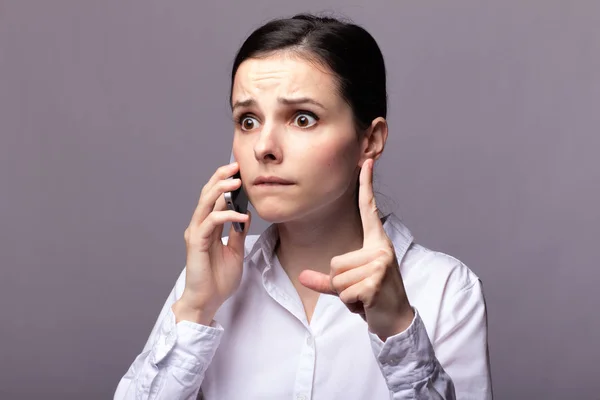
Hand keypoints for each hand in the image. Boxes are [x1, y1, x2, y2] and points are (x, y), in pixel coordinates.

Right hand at [173, 162, 251, 324]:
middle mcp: (199, 226)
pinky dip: (227, 216)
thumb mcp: (235, 251)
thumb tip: (246, 213)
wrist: (207, 301)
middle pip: (207, 193)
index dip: (224, 182)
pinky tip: (242, 216)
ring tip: (237, 181)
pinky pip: (212, 222)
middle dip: (221, 177)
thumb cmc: (218, 280)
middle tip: (236, 165)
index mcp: (208, 227)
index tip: (239, 171)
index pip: (214, 197)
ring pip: (205, 203)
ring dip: (221, 190)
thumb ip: (238, 232)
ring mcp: (196, 233)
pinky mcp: (197, 243)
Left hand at [298, 159, 413, 340]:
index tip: (367, 161)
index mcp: (376, 243)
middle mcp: (380, 248)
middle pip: (334, 262)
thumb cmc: (373, 298)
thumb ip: (327, 278)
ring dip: (345, 294)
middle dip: (341, 283)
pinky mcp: (375, 282)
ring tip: (364, 296)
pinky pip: (343, 291)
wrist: (396, 320)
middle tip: (361, 290)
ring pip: (337, 278)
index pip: (368, 210)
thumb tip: (302, 276)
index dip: (366, 185)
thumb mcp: (349, 284)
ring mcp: (380, 264)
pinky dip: (350, 303)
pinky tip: (366, 304)